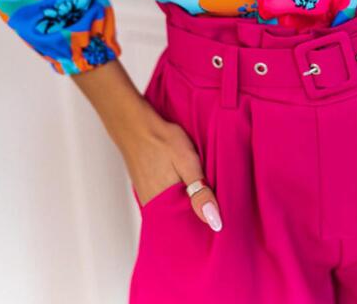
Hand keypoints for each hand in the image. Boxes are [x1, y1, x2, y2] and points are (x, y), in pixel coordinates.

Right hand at [72, 59, 222, 230]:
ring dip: (187, 211)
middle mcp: (154, 206)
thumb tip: (214, 221)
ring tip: (206, 206)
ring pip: (173, 212)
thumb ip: (200, 193)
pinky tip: (187, 192)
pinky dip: (177, 200)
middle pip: (180, 224)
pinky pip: (166, 202)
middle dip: (197, 224)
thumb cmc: (161, 140)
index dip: (204, 232)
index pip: (187, 231)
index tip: (221, 231)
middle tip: (217, 219)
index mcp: (165, 206)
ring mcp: (149, 197)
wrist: (135, 124)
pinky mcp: (148, 188)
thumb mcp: (188, 162)